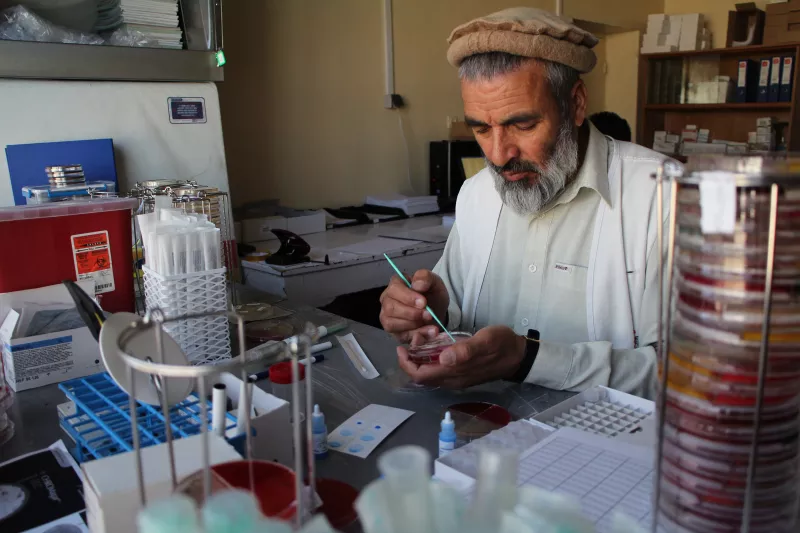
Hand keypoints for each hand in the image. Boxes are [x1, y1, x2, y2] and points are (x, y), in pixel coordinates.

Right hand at [379, 269, 449, 342]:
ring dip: (413, 326)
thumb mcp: (434, 282)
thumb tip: (417, 284)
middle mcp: (387, 301)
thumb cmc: (432, 294)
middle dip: (411, 314)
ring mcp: (388, 318)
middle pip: (390, 308)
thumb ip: (425, 277)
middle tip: (429, 315)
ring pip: (391, 324)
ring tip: (431, 324)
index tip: (423, 303)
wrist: (438, 312)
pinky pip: (401, 337)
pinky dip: (416, 337)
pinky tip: (430, 333)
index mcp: (395, 284)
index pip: (394, 290)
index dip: (408, 297)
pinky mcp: (395, 333)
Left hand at [397, 325, 525, 387]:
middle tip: (419, 336)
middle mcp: (452, 380)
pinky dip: (432, 356)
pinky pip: (438, 368)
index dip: (407, 364)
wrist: (519, 355)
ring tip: (428, 336)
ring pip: (429, 371)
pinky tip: (438, 341)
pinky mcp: (461, 373)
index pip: (420, 376)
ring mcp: (457, 378)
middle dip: (413, 357)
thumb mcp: (486, 341)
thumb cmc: (502, 345)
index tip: (402, 347)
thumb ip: (465, 351)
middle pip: (422, 375)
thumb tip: (444, 358)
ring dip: (423, 355)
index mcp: (455, 374)